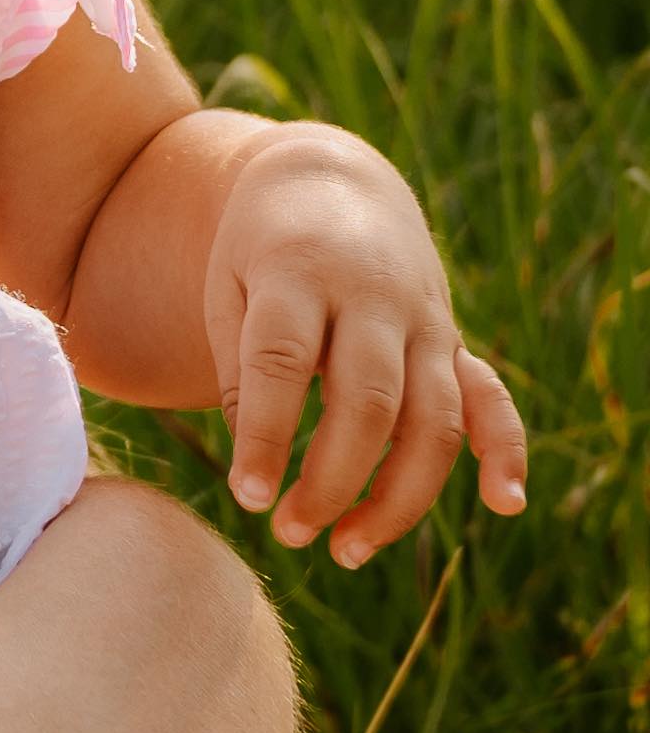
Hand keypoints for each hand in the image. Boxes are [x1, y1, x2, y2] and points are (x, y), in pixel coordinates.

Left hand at [209, 123, 526, 568]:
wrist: (330, 181)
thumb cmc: (259, 250)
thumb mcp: (226, 288)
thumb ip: (238, 371)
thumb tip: (262, 471)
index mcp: (298, 272)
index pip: (285, 360)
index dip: (266, 434)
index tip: (248, 499)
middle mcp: (372, 297)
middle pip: (368, 400)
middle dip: (332, 479)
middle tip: (289, 535)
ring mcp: (423, 319)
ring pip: (432, 417)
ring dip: (399, 495)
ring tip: (346, 550)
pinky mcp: (452, 338)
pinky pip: (490, 397)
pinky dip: (505, 450)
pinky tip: (506, 504)